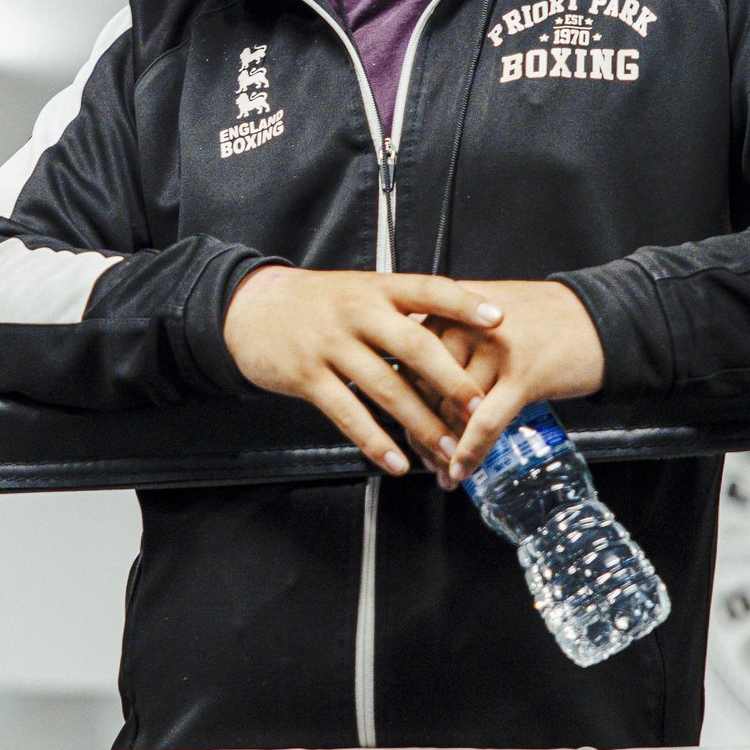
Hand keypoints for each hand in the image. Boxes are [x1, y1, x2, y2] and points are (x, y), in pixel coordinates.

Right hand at [223, 268, 502, 475]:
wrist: (251, 307)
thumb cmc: (316, 302)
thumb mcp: (359, 290)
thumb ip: (401, 308)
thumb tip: (456, 330)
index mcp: (376, 288)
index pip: (428, 288)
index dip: (464, 303)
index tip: (498, 320)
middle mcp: (356, 312)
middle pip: (413, 344)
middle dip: (451, 379)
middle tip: (480, 407)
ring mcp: (330, 344)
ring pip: (384, 386)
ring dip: (420, 421)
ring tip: (447, 448)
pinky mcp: (306, 375)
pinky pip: (347, 413)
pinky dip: (374, 441)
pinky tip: (395, 461)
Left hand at [414, 280, 605, 486]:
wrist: (600, 316)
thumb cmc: (542, 320)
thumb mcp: (484, 314)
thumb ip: (448, 338)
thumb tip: (418, 389)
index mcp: (449, 307)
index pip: (409, 361)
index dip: (403, 402)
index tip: (404, 428)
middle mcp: (466, 324)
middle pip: (426, 389)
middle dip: (423, 431)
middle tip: (425, 457)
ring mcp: (495, 350)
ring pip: (453, 410)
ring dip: (445, 448)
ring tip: (443, 469)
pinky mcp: (523, 375)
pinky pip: (486, 423)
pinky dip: (470, 452)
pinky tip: (461, 470)